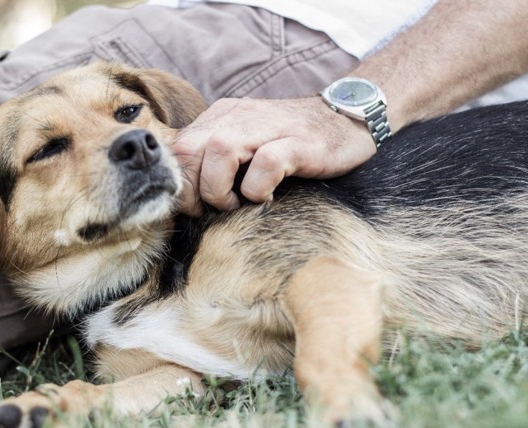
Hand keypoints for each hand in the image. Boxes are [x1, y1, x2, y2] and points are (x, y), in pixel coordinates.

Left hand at [173, 96, 376, 216]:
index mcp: (222, 117)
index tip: (195, 206)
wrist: (348, 119)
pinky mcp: (297, 143)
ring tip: (238, 204)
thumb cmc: (293, 142)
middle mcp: (239, 117)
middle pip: (189, 149)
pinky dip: (258, 189)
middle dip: (192, 189)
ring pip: (220, 151)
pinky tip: (268, 198)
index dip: (179, 183)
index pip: (178, 148)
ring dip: (220, 189)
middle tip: (211, 210)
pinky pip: (265, 164)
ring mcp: (268, 127)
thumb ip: (218, 158)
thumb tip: (189, 195)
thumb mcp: (248, 144)